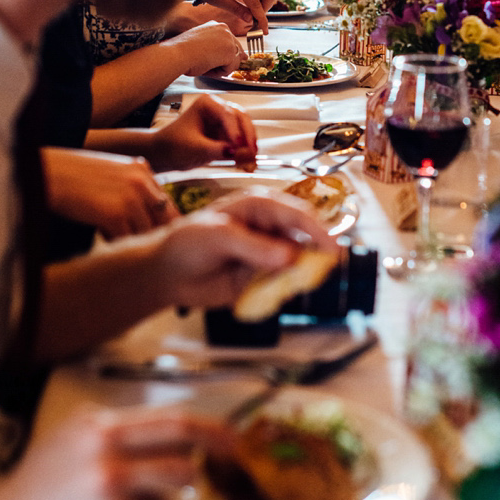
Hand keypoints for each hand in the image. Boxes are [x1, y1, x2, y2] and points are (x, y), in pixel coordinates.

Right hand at [0, 404, 235, 499]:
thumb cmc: (41, 479)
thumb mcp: (74, 433)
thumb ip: (125, 427)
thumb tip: (185, 433)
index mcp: (100, 433)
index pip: (178, 427)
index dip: (215, 433)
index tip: (235, 442)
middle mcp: (110, 470)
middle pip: (185, 469)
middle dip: (180, 476)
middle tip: (153, 480)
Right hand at [42, 148, 175, 238]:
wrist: (45, 174)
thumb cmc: (70, 176)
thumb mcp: (107, 173)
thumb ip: (130, 188)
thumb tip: (145, 219)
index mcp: (140, 168)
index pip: (165, 203)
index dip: (160, 224)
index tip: (152, 237)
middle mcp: (141, 180)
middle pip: (161, 220)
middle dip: (149, 235)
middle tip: (137, 246)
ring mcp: (130, 197)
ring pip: (145, 232)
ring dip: (129, 240)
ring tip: (110, 236)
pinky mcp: (115, 214)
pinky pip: (126, 239)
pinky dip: (114, 243)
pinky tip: (101, 236)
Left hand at [149, 95, 257, 171]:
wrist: (163, 155)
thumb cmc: (172, 145)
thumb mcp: (194, 148)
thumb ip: (216, 150)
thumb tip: (237, 152)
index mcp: (207, 104)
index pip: (227, 114)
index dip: (235, 130)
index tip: (238, 145)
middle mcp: (219, 110)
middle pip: (241, 120)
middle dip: (247, 137)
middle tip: (251, 153)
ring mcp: (224, 123)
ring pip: (244, 131)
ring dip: (249, 147)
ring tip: (250, 162)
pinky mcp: (226, 137)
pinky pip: (241, 144)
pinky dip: (245, 154)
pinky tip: (247, 165)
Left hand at [156, 192, 332, 306]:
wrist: (167, 273)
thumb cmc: (188, 243)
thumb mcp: (218, 237)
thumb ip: (253, 246)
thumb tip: (289, 257)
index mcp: (261, 206)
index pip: (297, 215)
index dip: (317, 231)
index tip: (332, 250)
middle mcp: (271, 229)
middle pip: (305, 240)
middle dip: (314, 255)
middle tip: (319, 272)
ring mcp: (269, 254)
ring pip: (299, 264)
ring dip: (300, 275)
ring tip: (289, 284)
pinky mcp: (264, 278)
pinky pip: (284, 284)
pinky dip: (284, 290)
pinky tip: (271, 293)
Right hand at [167, 21, 243, 76]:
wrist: (176, 54)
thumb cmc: (182, 51)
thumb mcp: (201, 44)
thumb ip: (217, 47)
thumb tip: (236, 56)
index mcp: (216, 25)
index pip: (228, 42)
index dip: (221, 54)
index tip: (210, 57)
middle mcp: (224, 29)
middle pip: (234, 51)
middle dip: (223, 60)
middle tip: (207, 62)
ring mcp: (229, 40)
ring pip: (232, 61)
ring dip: (219, 67)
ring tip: (203, 64)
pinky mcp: (230, 52)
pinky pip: (230, 69)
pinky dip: (218, 73)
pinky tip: (206, 67)